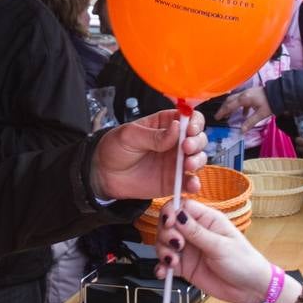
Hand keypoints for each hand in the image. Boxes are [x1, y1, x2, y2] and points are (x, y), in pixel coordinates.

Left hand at [91, 110, 206, 199]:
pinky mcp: (174, 181)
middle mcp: (176, 142)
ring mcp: (176, 162)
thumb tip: (176, 128)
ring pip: (199, 159)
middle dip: (197, 142)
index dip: (194, 122)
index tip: (189, 129)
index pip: (189, 118)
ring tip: (187, 165)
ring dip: (198, 160)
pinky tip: (192, 184)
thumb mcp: (130, 135)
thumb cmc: (115, 148)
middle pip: (199, 138)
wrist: (103, 175)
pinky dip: (194, 184)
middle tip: (186, 148)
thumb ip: (153, 135)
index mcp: (166, 124)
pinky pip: (190, 182)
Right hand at [153, 198, 272, 302]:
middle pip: (168, 223)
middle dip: (166, 233)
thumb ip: (197, 232)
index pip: (182, 206)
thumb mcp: (220, 246)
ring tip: (172, 261)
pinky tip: (164, 272)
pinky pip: (166, 264)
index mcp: (207, 219)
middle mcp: (194, 232)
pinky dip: (161, 267)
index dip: (171, 212)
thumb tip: (178, 215)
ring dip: (163, 250)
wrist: (249, 289)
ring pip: (164, 243)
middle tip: (177, 245)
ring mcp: (188, 249)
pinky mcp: (184, 267)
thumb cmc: (243, 262)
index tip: (169, 223)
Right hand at [215, 85, 272, 132]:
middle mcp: (244, 94)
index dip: (222, 112)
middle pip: (229, 101)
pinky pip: (242, 100)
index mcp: (244, 99)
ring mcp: (247, 93)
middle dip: (223, 108)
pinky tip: (244, 113)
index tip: (217, 117)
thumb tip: (242, 131)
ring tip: (228, 114)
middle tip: (219, 116)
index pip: (229, 106)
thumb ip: (250, 122)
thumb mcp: (261, 114)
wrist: (279, 93)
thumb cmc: (270, 103)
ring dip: (230, 106)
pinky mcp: (251, 94)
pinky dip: (239, 106)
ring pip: (234, 99)